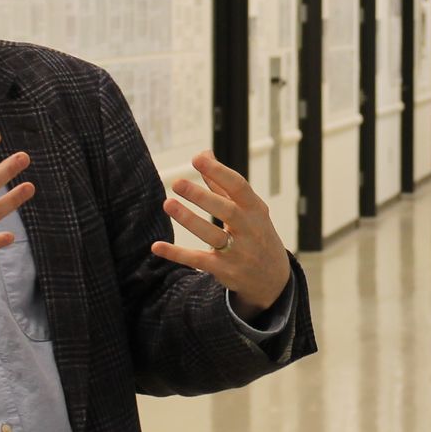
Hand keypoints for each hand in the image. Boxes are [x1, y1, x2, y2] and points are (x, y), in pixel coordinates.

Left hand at [151, 151, 290, 320]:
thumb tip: (204, 153)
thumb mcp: (248, 209)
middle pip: (226, 210)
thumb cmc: (255, 234)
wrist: (273, 278)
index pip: (239, 187)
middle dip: (202, 196)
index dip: (219, 171)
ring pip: (212, 235)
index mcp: (255, 209)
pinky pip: (198, 260)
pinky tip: (157, 246)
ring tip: (168, 204)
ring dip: (189, 220)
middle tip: (177, 183)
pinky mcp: (224, 270)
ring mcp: (238, 252)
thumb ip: (222, 184)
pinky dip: (177, 254)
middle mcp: (249, 230)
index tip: (197, 159)